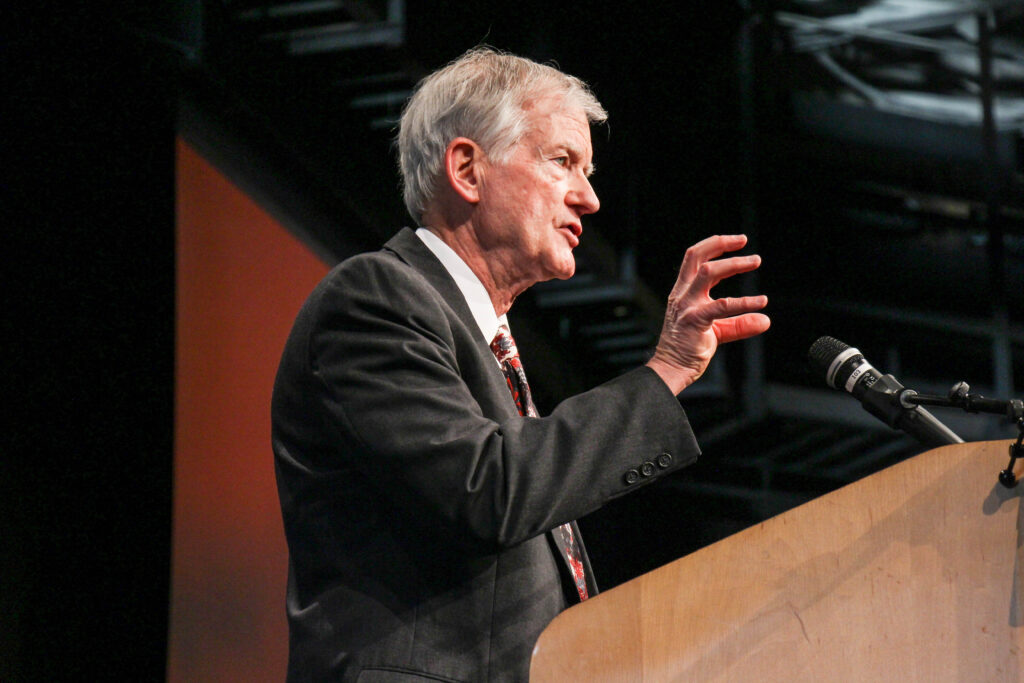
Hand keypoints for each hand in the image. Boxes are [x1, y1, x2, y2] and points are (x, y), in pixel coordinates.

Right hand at [646, 234, 769, 394]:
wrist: (672, 368)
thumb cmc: (690, 348)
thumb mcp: (718, 330)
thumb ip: (740, 323)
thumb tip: (765, 319)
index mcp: (684, 291)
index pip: (696, 259)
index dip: (716, 246)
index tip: (739, 242)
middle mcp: (683, 294)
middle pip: (697, 256)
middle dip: (720, 244)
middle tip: (744, 241)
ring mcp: (687, 306)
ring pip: (708, 272)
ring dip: (733, 264)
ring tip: (754, 261)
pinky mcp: (694, 321)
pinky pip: (721, 306)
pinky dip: (743, 302)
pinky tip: (760, 302)